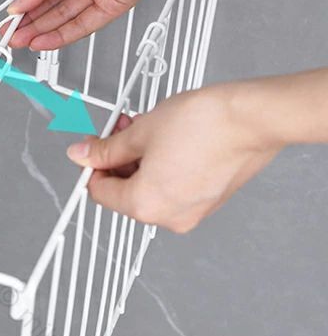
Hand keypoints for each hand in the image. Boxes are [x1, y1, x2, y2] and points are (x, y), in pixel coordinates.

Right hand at [2, 0, 164, 50]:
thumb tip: (20, 4)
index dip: (26, 3)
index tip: (10, 18)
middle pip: (55, 5)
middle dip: (32, 21)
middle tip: (11, 34)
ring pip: (68, 17)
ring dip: (43, 31)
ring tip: (22, 40)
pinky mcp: (115, 2)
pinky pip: (86, 24)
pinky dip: (63, 35)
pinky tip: (44, 41)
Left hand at [65, 84, 281, 232]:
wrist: (252, 119)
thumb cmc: (205, 124)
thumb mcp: (140, 131)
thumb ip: (107, 148)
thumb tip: (84, 154)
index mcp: (145, 205)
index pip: (100, 192)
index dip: (93, 165)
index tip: (93, 147)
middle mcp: (169, 216)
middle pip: (125, 193)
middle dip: (119, 160)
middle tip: (119, 131)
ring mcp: (192, 211)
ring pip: (150, 188)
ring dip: (140, 160)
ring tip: (144, 128)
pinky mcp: (209, 200)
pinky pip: (173, 187)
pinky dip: (163, 166)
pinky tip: (165, 140)